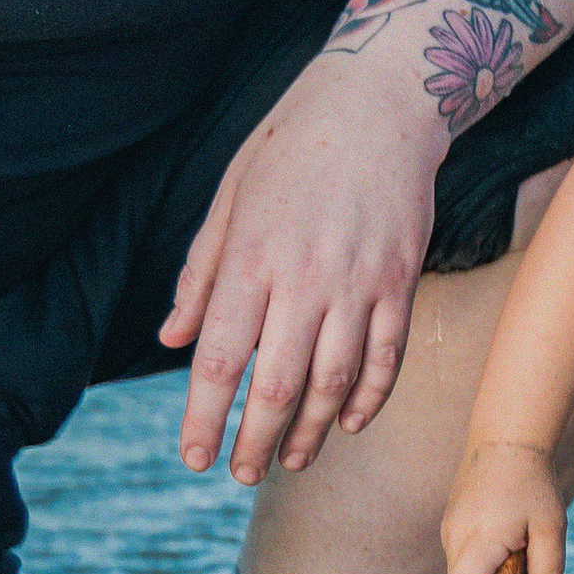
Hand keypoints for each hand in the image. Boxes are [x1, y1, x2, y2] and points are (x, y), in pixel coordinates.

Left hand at [159, 49, 446, 481]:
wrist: (380, 99)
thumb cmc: (292, 145)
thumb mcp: (231, 197)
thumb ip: (201, 274)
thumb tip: (171, 341)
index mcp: (252, 255)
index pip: (220, 359)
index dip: (202, 418)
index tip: (193, 456)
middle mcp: (306, 274)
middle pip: (276, 386)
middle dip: (254, 443)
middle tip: (240, 474)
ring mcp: (361, 278)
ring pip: (334, 380)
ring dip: (309, 431)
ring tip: (289, 459)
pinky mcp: (402, 275)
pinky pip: (387, 354)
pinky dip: (369, 398)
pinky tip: (347, 423)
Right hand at [443, 439, 567, 573]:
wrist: (508, 434)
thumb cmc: (532, 481)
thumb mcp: (551, 528)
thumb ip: (547, 572)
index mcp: (478, 541)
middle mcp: (455, 538)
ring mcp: (450, 529)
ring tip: (523, 559)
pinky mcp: (453, 521)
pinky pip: (464, 557)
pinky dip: (484, 565)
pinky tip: (511, 543)